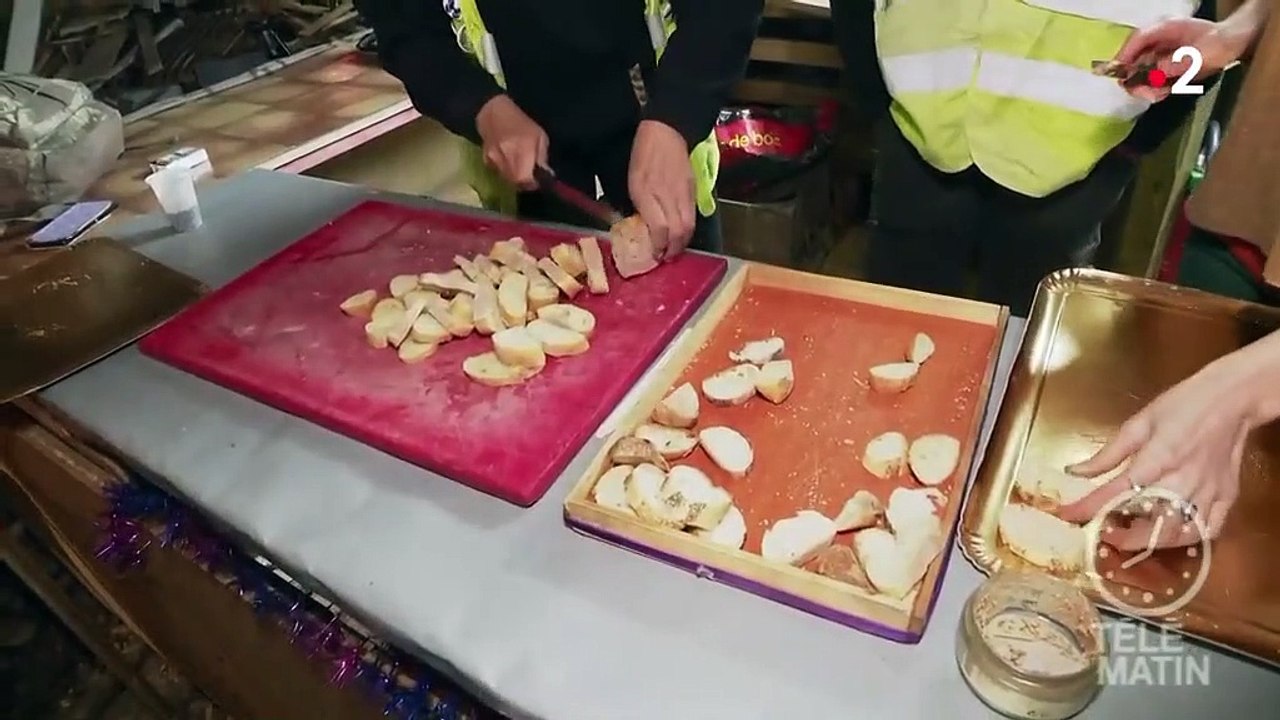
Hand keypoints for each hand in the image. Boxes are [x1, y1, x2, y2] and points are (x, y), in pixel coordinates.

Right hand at [475, 95, 547, 189]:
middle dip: (525, 182)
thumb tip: (546, 175)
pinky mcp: (486, 160)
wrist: (493, 113)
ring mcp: (494, 160)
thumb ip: (542, 157)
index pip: (525, 179)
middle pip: (516, 182)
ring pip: (507, 179)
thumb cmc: (521, 123)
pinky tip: (509, 161)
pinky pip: (499, 173)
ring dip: (515, 178)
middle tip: (530, 175)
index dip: (532, 184)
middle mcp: (506, 157)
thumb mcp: (539, 137)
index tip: (537, 181)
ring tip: (520, 166)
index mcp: (522, 150)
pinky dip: (505, 171)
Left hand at [628, 120, 695, 259]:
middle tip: (666, 258)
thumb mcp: (632, 181)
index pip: (659, 228)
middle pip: (678, 231)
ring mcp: (683, 193)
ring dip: (682, 243)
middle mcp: (667, 195)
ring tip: (674, 250)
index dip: (658, 246)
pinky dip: (688, 229)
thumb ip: (639, 205)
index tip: (654, 255)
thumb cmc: (643, 155)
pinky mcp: (693, 190)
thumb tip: (645, 227)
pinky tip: (681, 233)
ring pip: (689, 226)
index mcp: (647, 193)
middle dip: (673, 250)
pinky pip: (693, 215)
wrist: (667, 131)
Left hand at [1055, 354, 1262, 550]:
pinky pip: (1208, 530)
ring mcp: (1208, 492)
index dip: (1088, 508)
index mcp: (1157, 459)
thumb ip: (1108, 453)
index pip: (1115, 493)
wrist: (1233, 399)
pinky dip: (1186, 539)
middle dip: (1121, 534)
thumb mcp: (1138, 423)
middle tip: (1102, 533)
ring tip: (1130, 536)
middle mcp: (1183, 481)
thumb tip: (1075, 472)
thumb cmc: (1182, 405)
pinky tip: (1168, 535)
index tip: (1067, 515)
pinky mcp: (1227, 497)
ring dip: (1150, 540)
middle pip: (1148, 522)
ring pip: (1177, 532)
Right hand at [1115, 18, 1248, 101]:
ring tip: (1162, 94)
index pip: (1137, 39)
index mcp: (1166, 28)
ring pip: (1138, 72)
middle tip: (1150, 93)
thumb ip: (1180, 62)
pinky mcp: (1164, 66)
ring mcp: (1159, 53)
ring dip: (1145, 87)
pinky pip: (1149, 80)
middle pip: (1132, 59)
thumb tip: (1156, 73)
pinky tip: (1166, 92)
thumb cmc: (1223, 43)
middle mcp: (1158, 40)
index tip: (1120, 75)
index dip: (1125, 56)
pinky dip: (1154, 89)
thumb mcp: (1204, 53)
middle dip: (1135, 79)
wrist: (1237, 44)